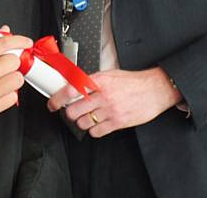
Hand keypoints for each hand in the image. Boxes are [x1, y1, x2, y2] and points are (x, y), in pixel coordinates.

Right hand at [0, 32, 32, 125]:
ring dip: (12, 78)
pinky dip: (9, 94)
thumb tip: (4, 33)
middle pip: (14, 62)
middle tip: (5, 65)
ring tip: (1, 79)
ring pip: (17, 80)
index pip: (3, 44)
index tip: (25, 42)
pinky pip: (13, 98)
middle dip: (12, 62)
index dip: (18, 41)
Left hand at [47, 67, 180, 137]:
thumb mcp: (109, 74)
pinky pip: (96, 132)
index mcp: (99, 80)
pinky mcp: (118, 122)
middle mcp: (103, 95)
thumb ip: (91, 80)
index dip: (57, 99)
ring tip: (88, 116)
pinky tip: (99, 123)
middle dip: (71, 112)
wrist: (154, 89)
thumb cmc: (132, 81)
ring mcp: (110, 110)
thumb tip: (73, 85)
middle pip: (74, 111)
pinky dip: (94, 130)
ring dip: (82, 121)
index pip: (71, 90)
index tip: (52, 104)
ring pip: (83, 123)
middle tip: (74, 110)